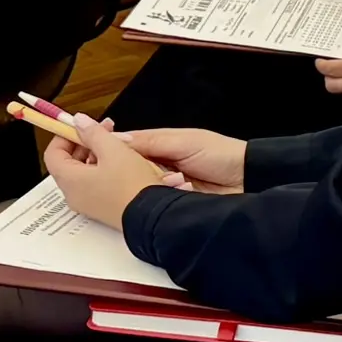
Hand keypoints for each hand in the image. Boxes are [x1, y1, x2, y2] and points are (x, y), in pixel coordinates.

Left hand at [46, 115, 184, 229]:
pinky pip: (95, 184)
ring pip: (84, 173)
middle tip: (106, 131)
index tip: (82, 126)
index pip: (53, 153)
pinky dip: (104, 170)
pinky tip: (124, 164)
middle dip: (86, 143)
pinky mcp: (102, 208)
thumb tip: (79, 121)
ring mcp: (87, 203)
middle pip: (68, 162)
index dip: (66, 135)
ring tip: (119, 147)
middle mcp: (73, 194)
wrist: (153, 216)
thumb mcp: (115, 150)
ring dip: (97, 155)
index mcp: (70, 179)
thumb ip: (94, 133)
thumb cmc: (133, 186)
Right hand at [110, 127, 247, 194]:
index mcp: (160, 145)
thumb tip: (118, 138)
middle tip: (120, 176)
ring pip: (137, 188)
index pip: (125, 147)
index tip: (92, 156)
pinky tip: (152, 202)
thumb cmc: (223, 155)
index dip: (107, 151)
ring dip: (141, 188)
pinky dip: (152, 202)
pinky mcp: (169, 202)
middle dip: (123, 174)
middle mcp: (158, 165)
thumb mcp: (186, 143)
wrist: (249, 180)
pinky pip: (152, 203)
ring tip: (149, 187)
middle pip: (126, 170)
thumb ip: (153, 142)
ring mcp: (163, 185)